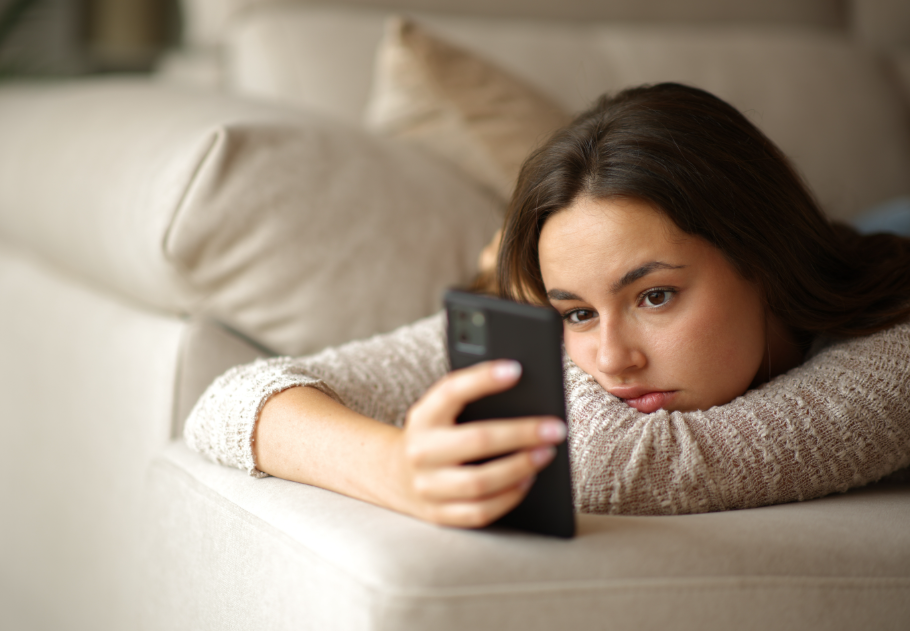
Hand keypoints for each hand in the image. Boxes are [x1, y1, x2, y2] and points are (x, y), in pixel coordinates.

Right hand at [388, 360, 566, 527]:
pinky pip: (479, 511)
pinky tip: (528, 481)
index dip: (482, 379)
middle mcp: (420, 451)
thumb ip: (471, 400)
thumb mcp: (441, 412)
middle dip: (521, 433)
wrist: (395, 475)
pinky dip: (508, 497)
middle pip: (476, 440)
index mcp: (423, 416)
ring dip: (519, 468)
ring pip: (479, 482)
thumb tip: (524, 391)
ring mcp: (427, 486)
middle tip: (555, 428)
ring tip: (546, 454)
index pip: (450, 391)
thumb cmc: (436, 436)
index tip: (516, 369)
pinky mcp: (438, 514)